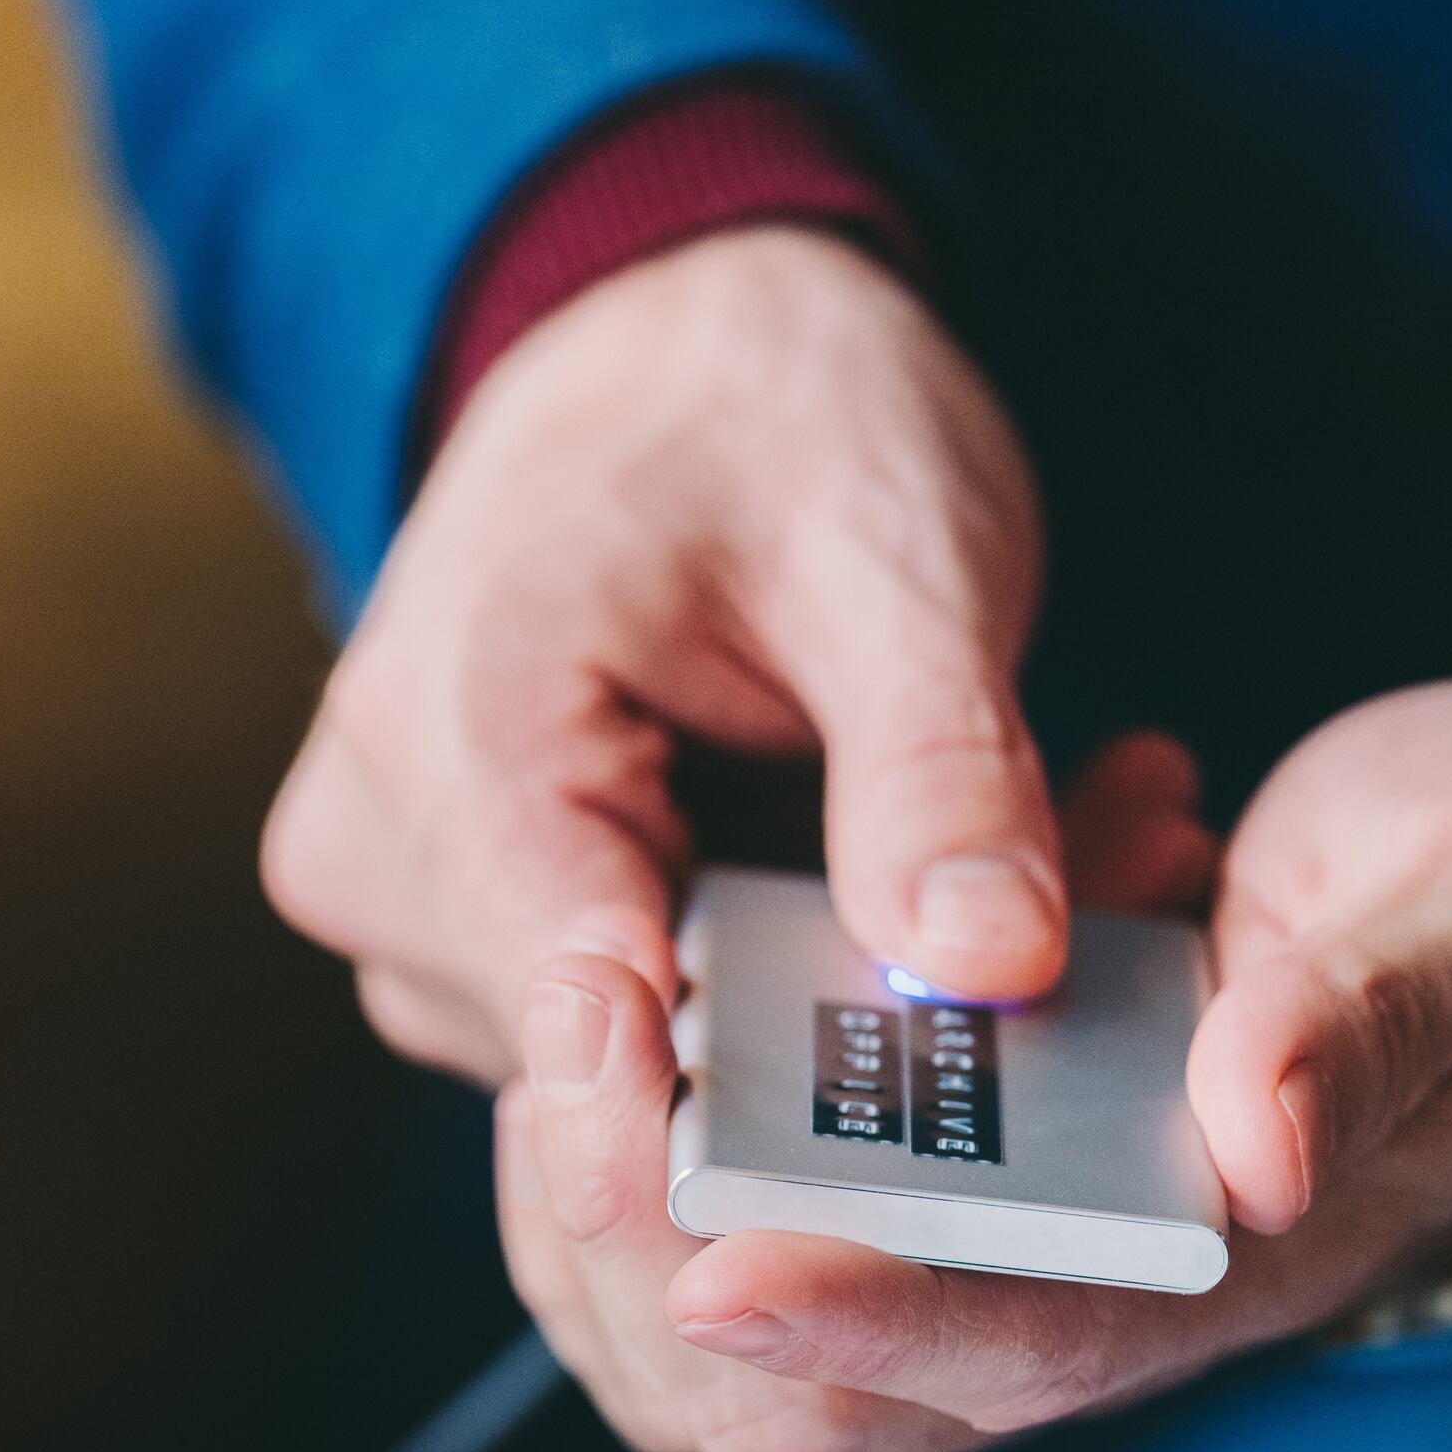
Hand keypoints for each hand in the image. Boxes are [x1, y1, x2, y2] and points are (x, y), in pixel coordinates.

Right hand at [268, 227, 1179, 1079]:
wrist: (669, 342)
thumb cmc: (769, 408)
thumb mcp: (896, 557)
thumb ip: (936, 770)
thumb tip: (986, 969)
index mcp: (455, 738)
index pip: (588, 1023)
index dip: (774, 1100)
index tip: (948, 1109)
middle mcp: (376, 858)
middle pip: (618, 1069)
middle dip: (839, 1036)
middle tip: (1075, 902)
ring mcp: (403, 910)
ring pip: (634, 1072)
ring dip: (814, 1013)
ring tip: (988, 871)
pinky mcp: (458, 933)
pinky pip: (626, 1032)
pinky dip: (765, 983)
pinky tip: (874, 886)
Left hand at [500, 676, 1451, 1451]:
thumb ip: (1370, 1022)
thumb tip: (1252, 1143)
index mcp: (1232, 1262)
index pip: (1026, 1348)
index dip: (868, 1328)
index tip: (718, 1267)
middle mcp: (1088, 1282)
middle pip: (825, 1382)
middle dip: (670, 1251)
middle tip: (590, 1046)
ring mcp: (996, 1228)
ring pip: (743, 1292)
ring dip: (639, 1166)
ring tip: (611, 983)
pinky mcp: (932, 1151)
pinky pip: (749, 1171)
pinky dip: (696, 1064)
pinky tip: (696, 931)